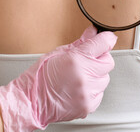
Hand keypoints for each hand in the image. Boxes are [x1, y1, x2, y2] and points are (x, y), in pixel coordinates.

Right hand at [0, 26, 116, 130]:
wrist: (31, 102)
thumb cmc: (40, 76)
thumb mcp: (59, 53)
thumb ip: (81, 43)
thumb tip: (93, 32)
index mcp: (76, 60)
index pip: (104, 44)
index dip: (106, 39)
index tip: (106, 38)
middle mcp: (84, 77)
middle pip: (108, 61)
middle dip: (100, 58)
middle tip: (86, 60)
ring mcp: (87, 93)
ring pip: (105, 78)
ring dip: (96, 75)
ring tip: (79, 77)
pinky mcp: (89, 106)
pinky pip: (100, 93)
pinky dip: (92, 89)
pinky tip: (78, 87)